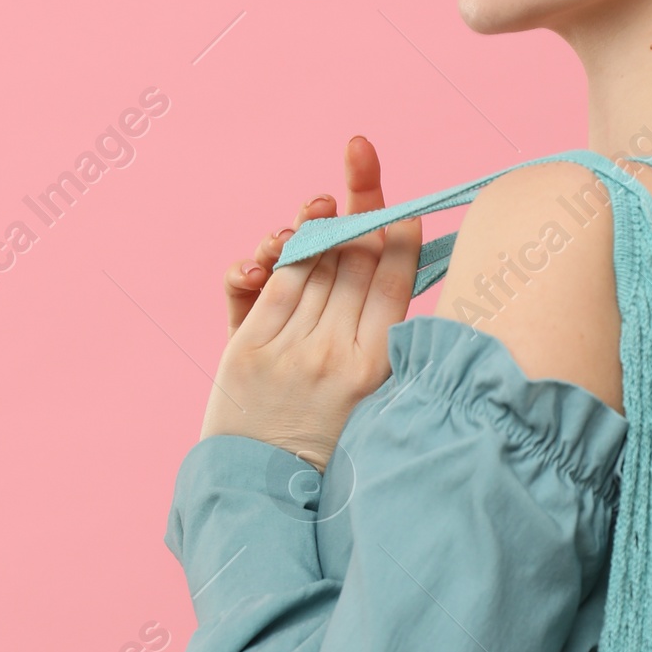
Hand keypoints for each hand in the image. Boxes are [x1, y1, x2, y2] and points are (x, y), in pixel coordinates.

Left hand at [201, 137, 421, 468]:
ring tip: (326, 201)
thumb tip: (403, 283)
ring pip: (313, 263)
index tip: (402, 206)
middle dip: (360, 208)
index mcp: (380, 366)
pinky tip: (293, 237)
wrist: (268, 497)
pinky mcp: (249, 350)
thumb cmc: (333, 450)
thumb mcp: (377, 402)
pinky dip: (285, 256)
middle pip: (354, 259)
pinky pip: (274, 283)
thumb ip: (389, 345)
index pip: (395, 279)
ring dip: (320, 226)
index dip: (398, 234)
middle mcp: (338, 352)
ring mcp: (292, 349)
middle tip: (360, 154)